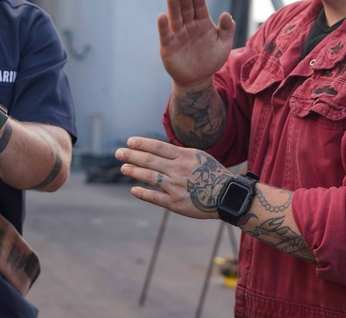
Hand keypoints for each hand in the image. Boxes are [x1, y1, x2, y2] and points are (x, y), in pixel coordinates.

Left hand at [115, 136, 233, 219]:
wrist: (227, 196)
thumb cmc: (212, 174)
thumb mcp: (198, 156)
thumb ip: (178, 154)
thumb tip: (156, 150)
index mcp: (184, 156)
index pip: (157, 147)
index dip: (141, 143)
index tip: (129, 141)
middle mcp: (178, 170)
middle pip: (149, 160)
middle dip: (131, 155)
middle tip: (118, 153)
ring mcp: (175, 187)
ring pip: (149, 177)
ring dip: (133, 171)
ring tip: (123, 168)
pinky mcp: (175, 203)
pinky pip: (154, 197)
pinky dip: (142, 193)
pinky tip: (133, 189)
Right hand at [158, 0, 235, 88]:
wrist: (198, 79)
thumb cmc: (211, 59)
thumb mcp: (223, 45)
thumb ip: (227, 29)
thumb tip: (227, 14)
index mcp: (202, 22)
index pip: (200, 7)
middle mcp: (188, 25)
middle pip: (186, 9)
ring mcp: (178, 35)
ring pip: (175, 19)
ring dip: (173, 8)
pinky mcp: (168, 46)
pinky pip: (165, 35)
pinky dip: (163, 26)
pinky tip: (162, 16)